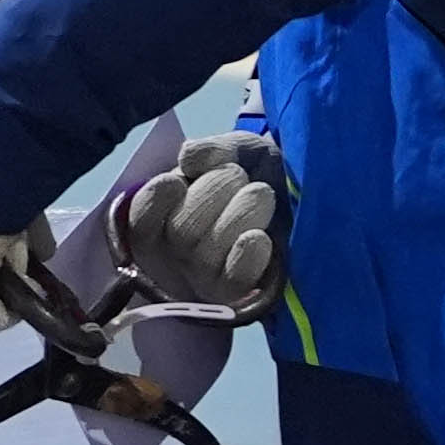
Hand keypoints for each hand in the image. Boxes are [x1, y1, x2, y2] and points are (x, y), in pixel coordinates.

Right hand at [119, 136, 289, 310]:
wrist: (303, 196)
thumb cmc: (258, 173)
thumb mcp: (237, 150)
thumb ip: (211, 150)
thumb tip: (187, 158)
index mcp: (165, 215)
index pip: (142, 218)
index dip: (156, 200)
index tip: (177, 180)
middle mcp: (177, 252)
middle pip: (180, 232)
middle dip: (214, 192)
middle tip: (238, 175)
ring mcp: (206, 278)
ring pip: (205, 256)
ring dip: (239, 214)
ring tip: (261, 194)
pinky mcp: (238, 294)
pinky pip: (232, 281)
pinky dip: (246, 256)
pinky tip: (260, 236)